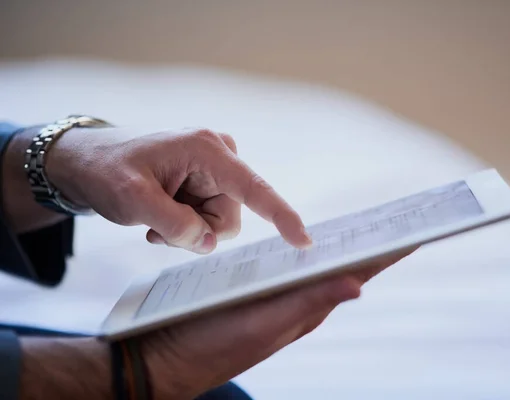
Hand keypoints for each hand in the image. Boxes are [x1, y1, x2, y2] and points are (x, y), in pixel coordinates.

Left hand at [45, 126, 311, 252]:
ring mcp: (214, 170)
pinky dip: (186, 226)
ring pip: (219, 223)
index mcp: (207, 150)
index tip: (304, 241)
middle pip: (229, 217)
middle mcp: (219, 157)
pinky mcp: (208, 181)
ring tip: (154, 220)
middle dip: (197, 232)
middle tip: (158, 227)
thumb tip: (209, 243)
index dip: (281, 216)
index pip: (254, 188)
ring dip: (188, 231)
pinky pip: (209, 220)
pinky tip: (160, 216)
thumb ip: (176, 226)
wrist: (88, 163)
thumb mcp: (133, 200)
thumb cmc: (107, 171)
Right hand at [141, 248, 415, 398]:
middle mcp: (300, 303)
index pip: (359, 274)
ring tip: (373, 225)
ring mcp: (280, 298)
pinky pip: (297, 269)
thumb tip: (359, 285)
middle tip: (404, 215)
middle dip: (376, 243)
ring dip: (349, 246)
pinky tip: (314, 243)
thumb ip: (308, 303)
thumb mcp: (263, 324)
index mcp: (307, 307)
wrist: (166, 356)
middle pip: (346, 267)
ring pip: (323, 268)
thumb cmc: (212, 343)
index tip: (419, 229)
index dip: (389, 252)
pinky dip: (314, 252)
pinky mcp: (260, 294)